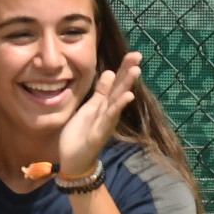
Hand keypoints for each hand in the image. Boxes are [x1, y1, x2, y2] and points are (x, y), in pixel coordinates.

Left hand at [57, 53, 144, 179]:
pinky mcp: (100, 132)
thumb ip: (100, 92)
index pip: (116, 82)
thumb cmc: (81, 134)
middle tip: (138, 56)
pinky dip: (119, 106)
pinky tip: (127, 96)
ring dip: (127, 86)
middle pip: (120, 88)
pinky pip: (110, 117)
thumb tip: (109, 71)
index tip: (134, 53)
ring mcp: (106, 121)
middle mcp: (109, 111)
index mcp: (104, 104)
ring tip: (136, 71)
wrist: (75, 160)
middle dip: (128, 72)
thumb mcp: (89, 108)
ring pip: (117, 100)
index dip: (124, 68)